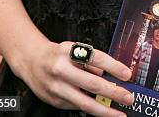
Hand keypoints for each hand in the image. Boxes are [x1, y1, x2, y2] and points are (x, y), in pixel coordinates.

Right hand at [18, 39, 133, 114]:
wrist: (31, 61)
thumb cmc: (56, 54)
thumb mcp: (73, 48)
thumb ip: (90, 60)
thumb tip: (109, 74)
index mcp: (68, 52)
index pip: (96, 58)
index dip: (114, 67)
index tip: (127, 74)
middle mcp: (61, 70)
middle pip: (92, 84)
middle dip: (113, 93)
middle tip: (128, 97)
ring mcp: (57, 88)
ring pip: (85, 103)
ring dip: (105, 110)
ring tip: (119, 113)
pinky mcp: (56, 101)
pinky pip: (77, 106)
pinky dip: (91, 108)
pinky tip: (101, 109)